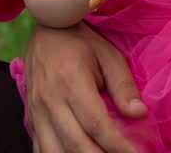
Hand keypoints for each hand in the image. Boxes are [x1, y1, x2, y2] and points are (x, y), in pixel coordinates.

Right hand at [24, 24, 144, 152]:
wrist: (46, 29)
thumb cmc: (82, 41)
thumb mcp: (109, 55)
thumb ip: (123, 85)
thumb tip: (139, 113)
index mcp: (72, 83)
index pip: (96, 124)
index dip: (117, 145)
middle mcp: (50, 102)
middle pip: (76, 144)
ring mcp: (37, 112)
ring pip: (55, 151)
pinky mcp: (31, 118)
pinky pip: (40, 148)